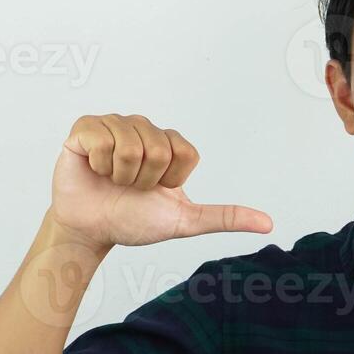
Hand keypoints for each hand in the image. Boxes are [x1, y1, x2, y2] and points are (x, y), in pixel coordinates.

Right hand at [49, 113, 272, 250]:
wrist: (91, 229)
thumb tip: (268, 224)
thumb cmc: (134, 220)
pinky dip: (99, 164)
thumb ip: (225, 217)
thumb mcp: (186, 220)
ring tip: (112, 179)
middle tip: (130, 187)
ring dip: (121, 174)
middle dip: (144, 178)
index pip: (185, 152)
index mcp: (168, 143)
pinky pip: (101, 138)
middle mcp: (143, 128)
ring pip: (130, 144)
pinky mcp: (86, 128)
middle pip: (158, 147)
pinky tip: (94, 169)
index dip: (170, 179)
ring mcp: (114, 124)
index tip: (156, 190)